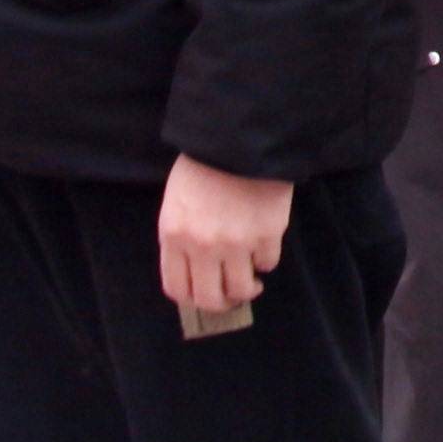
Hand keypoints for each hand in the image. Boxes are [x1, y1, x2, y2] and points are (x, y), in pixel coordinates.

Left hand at [154, 155, 292, 324]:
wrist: (239, 137)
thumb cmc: (204, 165)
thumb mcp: (177, 202)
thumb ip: (181, 237)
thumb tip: (197, 270)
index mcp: (174, 236)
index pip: (177, 288)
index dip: (191, 298)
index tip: (202, 294)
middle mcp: (202, 246)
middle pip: (209, 299)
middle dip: (220, 304)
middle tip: (228, 298)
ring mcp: (236, 242)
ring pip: (241, 289)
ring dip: (247, 290)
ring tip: (252, 283)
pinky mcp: (267, 233)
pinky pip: (268, 262)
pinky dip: (266, 261)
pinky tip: (263, 250)